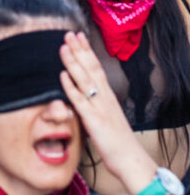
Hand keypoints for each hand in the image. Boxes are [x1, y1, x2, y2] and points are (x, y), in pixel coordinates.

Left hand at [59, 31, 154, 191]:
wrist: (131, 160)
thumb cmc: (117, 142)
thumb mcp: (106, 119)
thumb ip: (94, 107)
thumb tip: (82, 98)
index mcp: (108, 97)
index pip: (96, 68)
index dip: (86, 52)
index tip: (78, 36)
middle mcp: (105, 99)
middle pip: (91, 69)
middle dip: (79, 50)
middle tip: (68, 33)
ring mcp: (100, 108)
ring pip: (85, 80)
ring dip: (73, 62)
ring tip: (63, 46)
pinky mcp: (95, 121)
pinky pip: (81, 102)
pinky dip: (71, 88)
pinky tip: (62, 76)